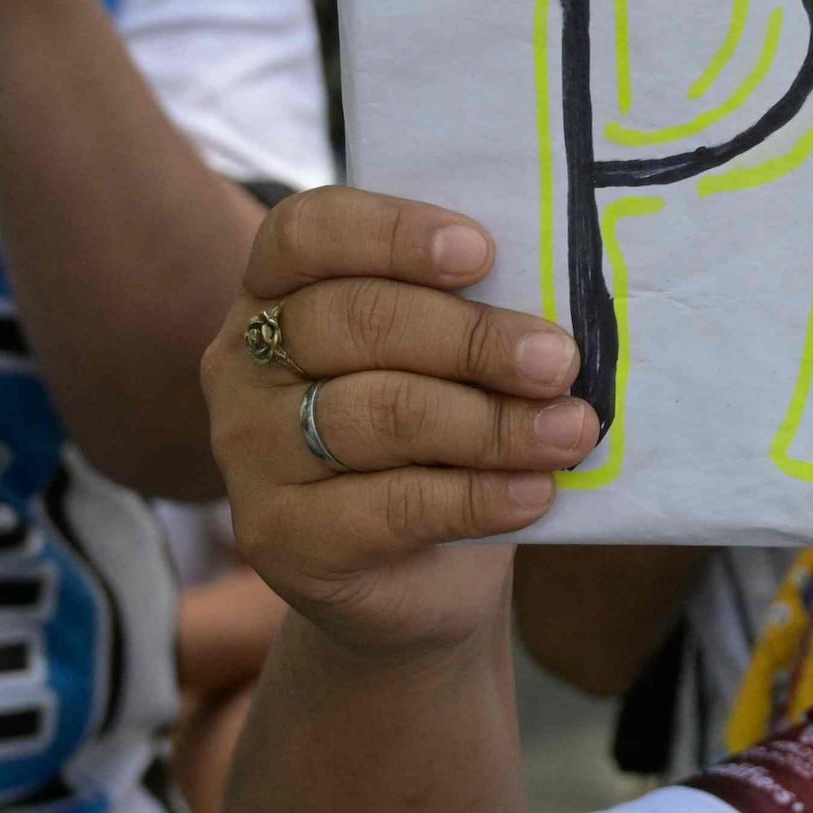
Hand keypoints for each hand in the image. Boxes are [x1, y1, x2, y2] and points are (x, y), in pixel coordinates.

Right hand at [207, 191, 596, 662]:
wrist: (415, 579)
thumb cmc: (439, 437)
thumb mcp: (448, 360)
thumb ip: (473, 312)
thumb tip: (559, 285)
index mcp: (276, 287)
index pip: (308, 232)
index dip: (393, 234)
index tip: (482, 253)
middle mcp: (243, 362)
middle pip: (353, 322)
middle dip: (471, 339)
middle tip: (559, 360)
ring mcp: (249, 451)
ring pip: (375, 414)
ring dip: (489, 422)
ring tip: (569, 431)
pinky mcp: (277, 537)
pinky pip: (386, 506)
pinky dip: (474, 497)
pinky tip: (533, 492)